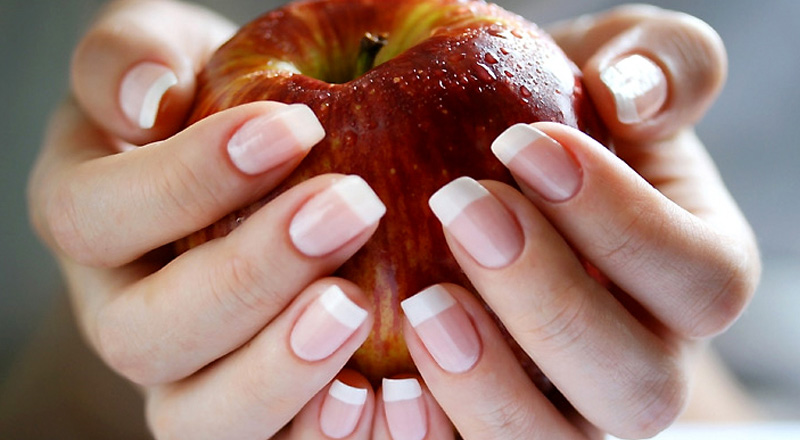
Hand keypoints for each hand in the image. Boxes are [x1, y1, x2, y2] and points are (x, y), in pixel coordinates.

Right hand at [27, 1, 383, 437]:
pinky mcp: (256, 405)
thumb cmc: (212, 95)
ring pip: (202, 417)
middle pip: (146, 335)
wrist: (263, 160)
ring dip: (281, 370)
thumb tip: (140, 102)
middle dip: (248, 277)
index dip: (185, 182)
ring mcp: (188, 373)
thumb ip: (131, 56)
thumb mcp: (164, 50)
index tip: (292, 129)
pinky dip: (324, 430)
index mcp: (88, 218)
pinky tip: (386, 390)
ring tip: (359, 307)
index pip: (97, 217)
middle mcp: (124, 312)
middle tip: (350, 208)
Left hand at [400, 5, 760, 438]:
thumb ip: (661, 63)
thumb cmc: (561, 124)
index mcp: (696, 278)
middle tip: (461, 210)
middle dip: (547, 302)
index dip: (619, 219)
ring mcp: (573, 411)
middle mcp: (646, 362)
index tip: (524, 145)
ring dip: (489, 386)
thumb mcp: (616, 71)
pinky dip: (430, 431)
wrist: (503, 185)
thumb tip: (637, 91)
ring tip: (422, 305)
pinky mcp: (503, 425)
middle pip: (636, 384)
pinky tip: (381, 383)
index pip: (698, 278)